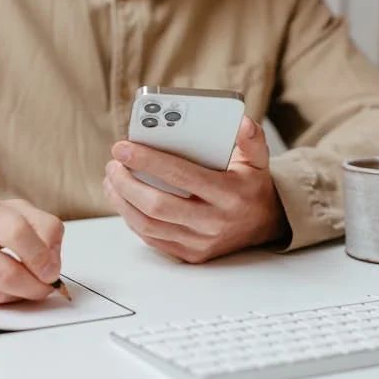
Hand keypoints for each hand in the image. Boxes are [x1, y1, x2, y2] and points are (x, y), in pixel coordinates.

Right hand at [0, 194, 63, 305]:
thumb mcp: (12, 211)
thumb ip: (43, 228)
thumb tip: (52, 264)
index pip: (16, 232)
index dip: (41, 256)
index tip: (52, 270)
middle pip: (5, 272)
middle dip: (34, 286)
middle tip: (45, 287)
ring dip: (17, 294)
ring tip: (20, 282)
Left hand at [103, 116, 287, 262]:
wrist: (266, 223)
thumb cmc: (251, 185)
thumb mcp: (258, 159)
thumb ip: (251, 138)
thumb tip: (242, 122)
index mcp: (228, 194)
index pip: (180, 175)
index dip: (147, 160)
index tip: (122, 147)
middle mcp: (213, 222)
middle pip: (157, 205)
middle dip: (126, 183)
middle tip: (113, 164)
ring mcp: (200, 242)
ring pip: (148, 225)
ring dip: (122, 201)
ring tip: (112, 179)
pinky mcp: (190, 255)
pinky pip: (151, 239)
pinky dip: (131, 218)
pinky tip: (123, 199)